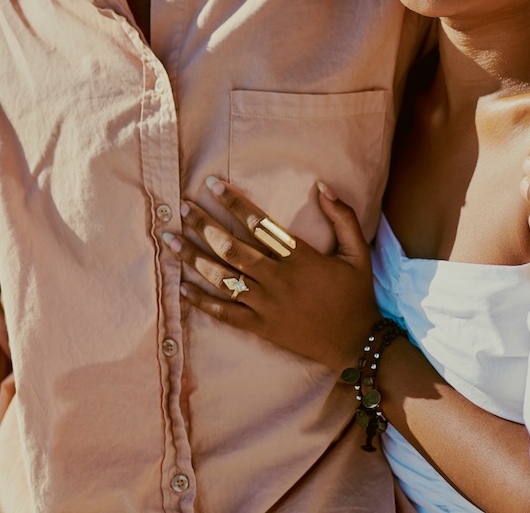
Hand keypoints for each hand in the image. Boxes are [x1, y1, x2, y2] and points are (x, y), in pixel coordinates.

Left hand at [166, 177, 381, 372]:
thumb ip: (342, 216)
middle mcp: (278, 279)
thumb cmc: (356, 295)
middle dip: (204, 226)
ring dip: (193, 258)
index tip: (212, 185)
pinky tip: (181, 287)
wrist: (355, 343)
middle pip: (232, 248)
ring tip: (170, 241)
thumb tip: (323, 185)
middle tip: (182, 208)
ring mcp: (266, 305)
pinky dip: (201, 300)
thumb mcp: (358, 252)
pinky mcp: (260, 327)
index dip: (234, 203)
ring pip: (222, 278)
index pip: (259, 223)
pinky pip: (225, 313)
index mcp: (299, 257)